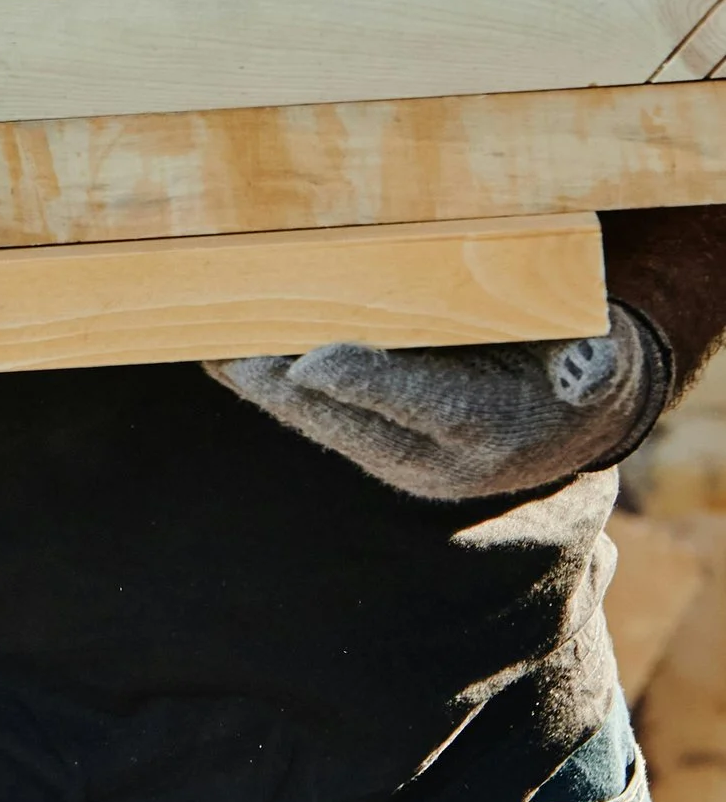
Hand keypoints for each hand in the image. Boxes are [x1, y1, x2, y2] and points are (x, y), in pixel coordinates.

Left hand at [210, 306, 670, 500]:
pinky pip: (312, 419)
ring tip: (205, 343)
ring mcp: (401, 458)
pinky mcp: (376, 448)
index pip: (424, 407)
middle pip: (349, 421)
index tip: (309, 360)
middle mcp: (438, 457)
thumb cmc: (578, 368)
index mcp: (492, 426)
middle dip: (284, 383)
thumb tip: (595, 357)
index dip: (365, 382)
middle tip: (231, 346)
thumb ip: (589, 363)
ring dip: (260, 384)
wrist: (570, 423)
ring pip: (319, 422)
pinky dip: (267, 387)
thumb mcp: (594, 362)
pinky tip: (222, 357)